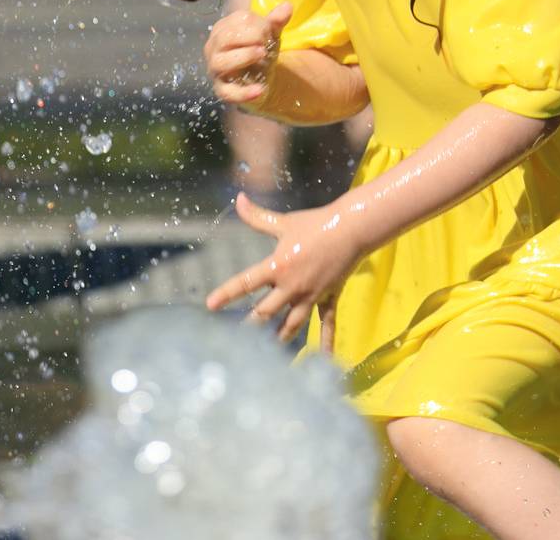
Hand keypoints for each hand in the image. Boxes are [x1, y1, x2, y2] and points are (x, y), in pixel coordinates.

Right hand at [204, 1, 291, 105]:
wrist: (260, 79)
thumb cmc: (259, 50)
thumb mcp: (270, 35)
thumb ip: (276, 21)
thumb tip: (287, 6)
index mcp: (224, 28)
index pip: (238, 20)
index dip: (258, 25)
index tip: (269, 33)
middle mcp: (214, 47)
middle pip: (224, 38)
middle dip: (248, 38)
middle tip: (266, 44)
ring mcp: (215, 69)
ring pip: (220, 62)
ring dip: (243, 57)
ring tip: (262, 54)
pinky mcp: (222, 90)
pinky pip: (227, 92)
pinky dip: (243, 92)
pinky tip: (260, 90)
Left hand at [205, 191, 361, 346]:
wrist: (351, 228)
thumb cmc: (315, 223)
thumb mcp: (284, 222)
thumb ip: (258, 216)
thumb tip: (238, 199)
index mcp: (277, 266)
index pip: (246, 282)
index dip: (226, 293)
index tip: (209, 306)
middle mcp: (291, 286)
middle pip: (264, 312)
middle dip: (249, 328)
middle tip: (233, 345)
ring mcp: (310, 295)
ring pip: (290, 325)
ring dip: (278, 341)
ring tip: (266, 359)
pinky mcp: (327, 298)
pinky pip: (326, 324)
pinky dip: (325, 342)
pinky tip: (323, 360)